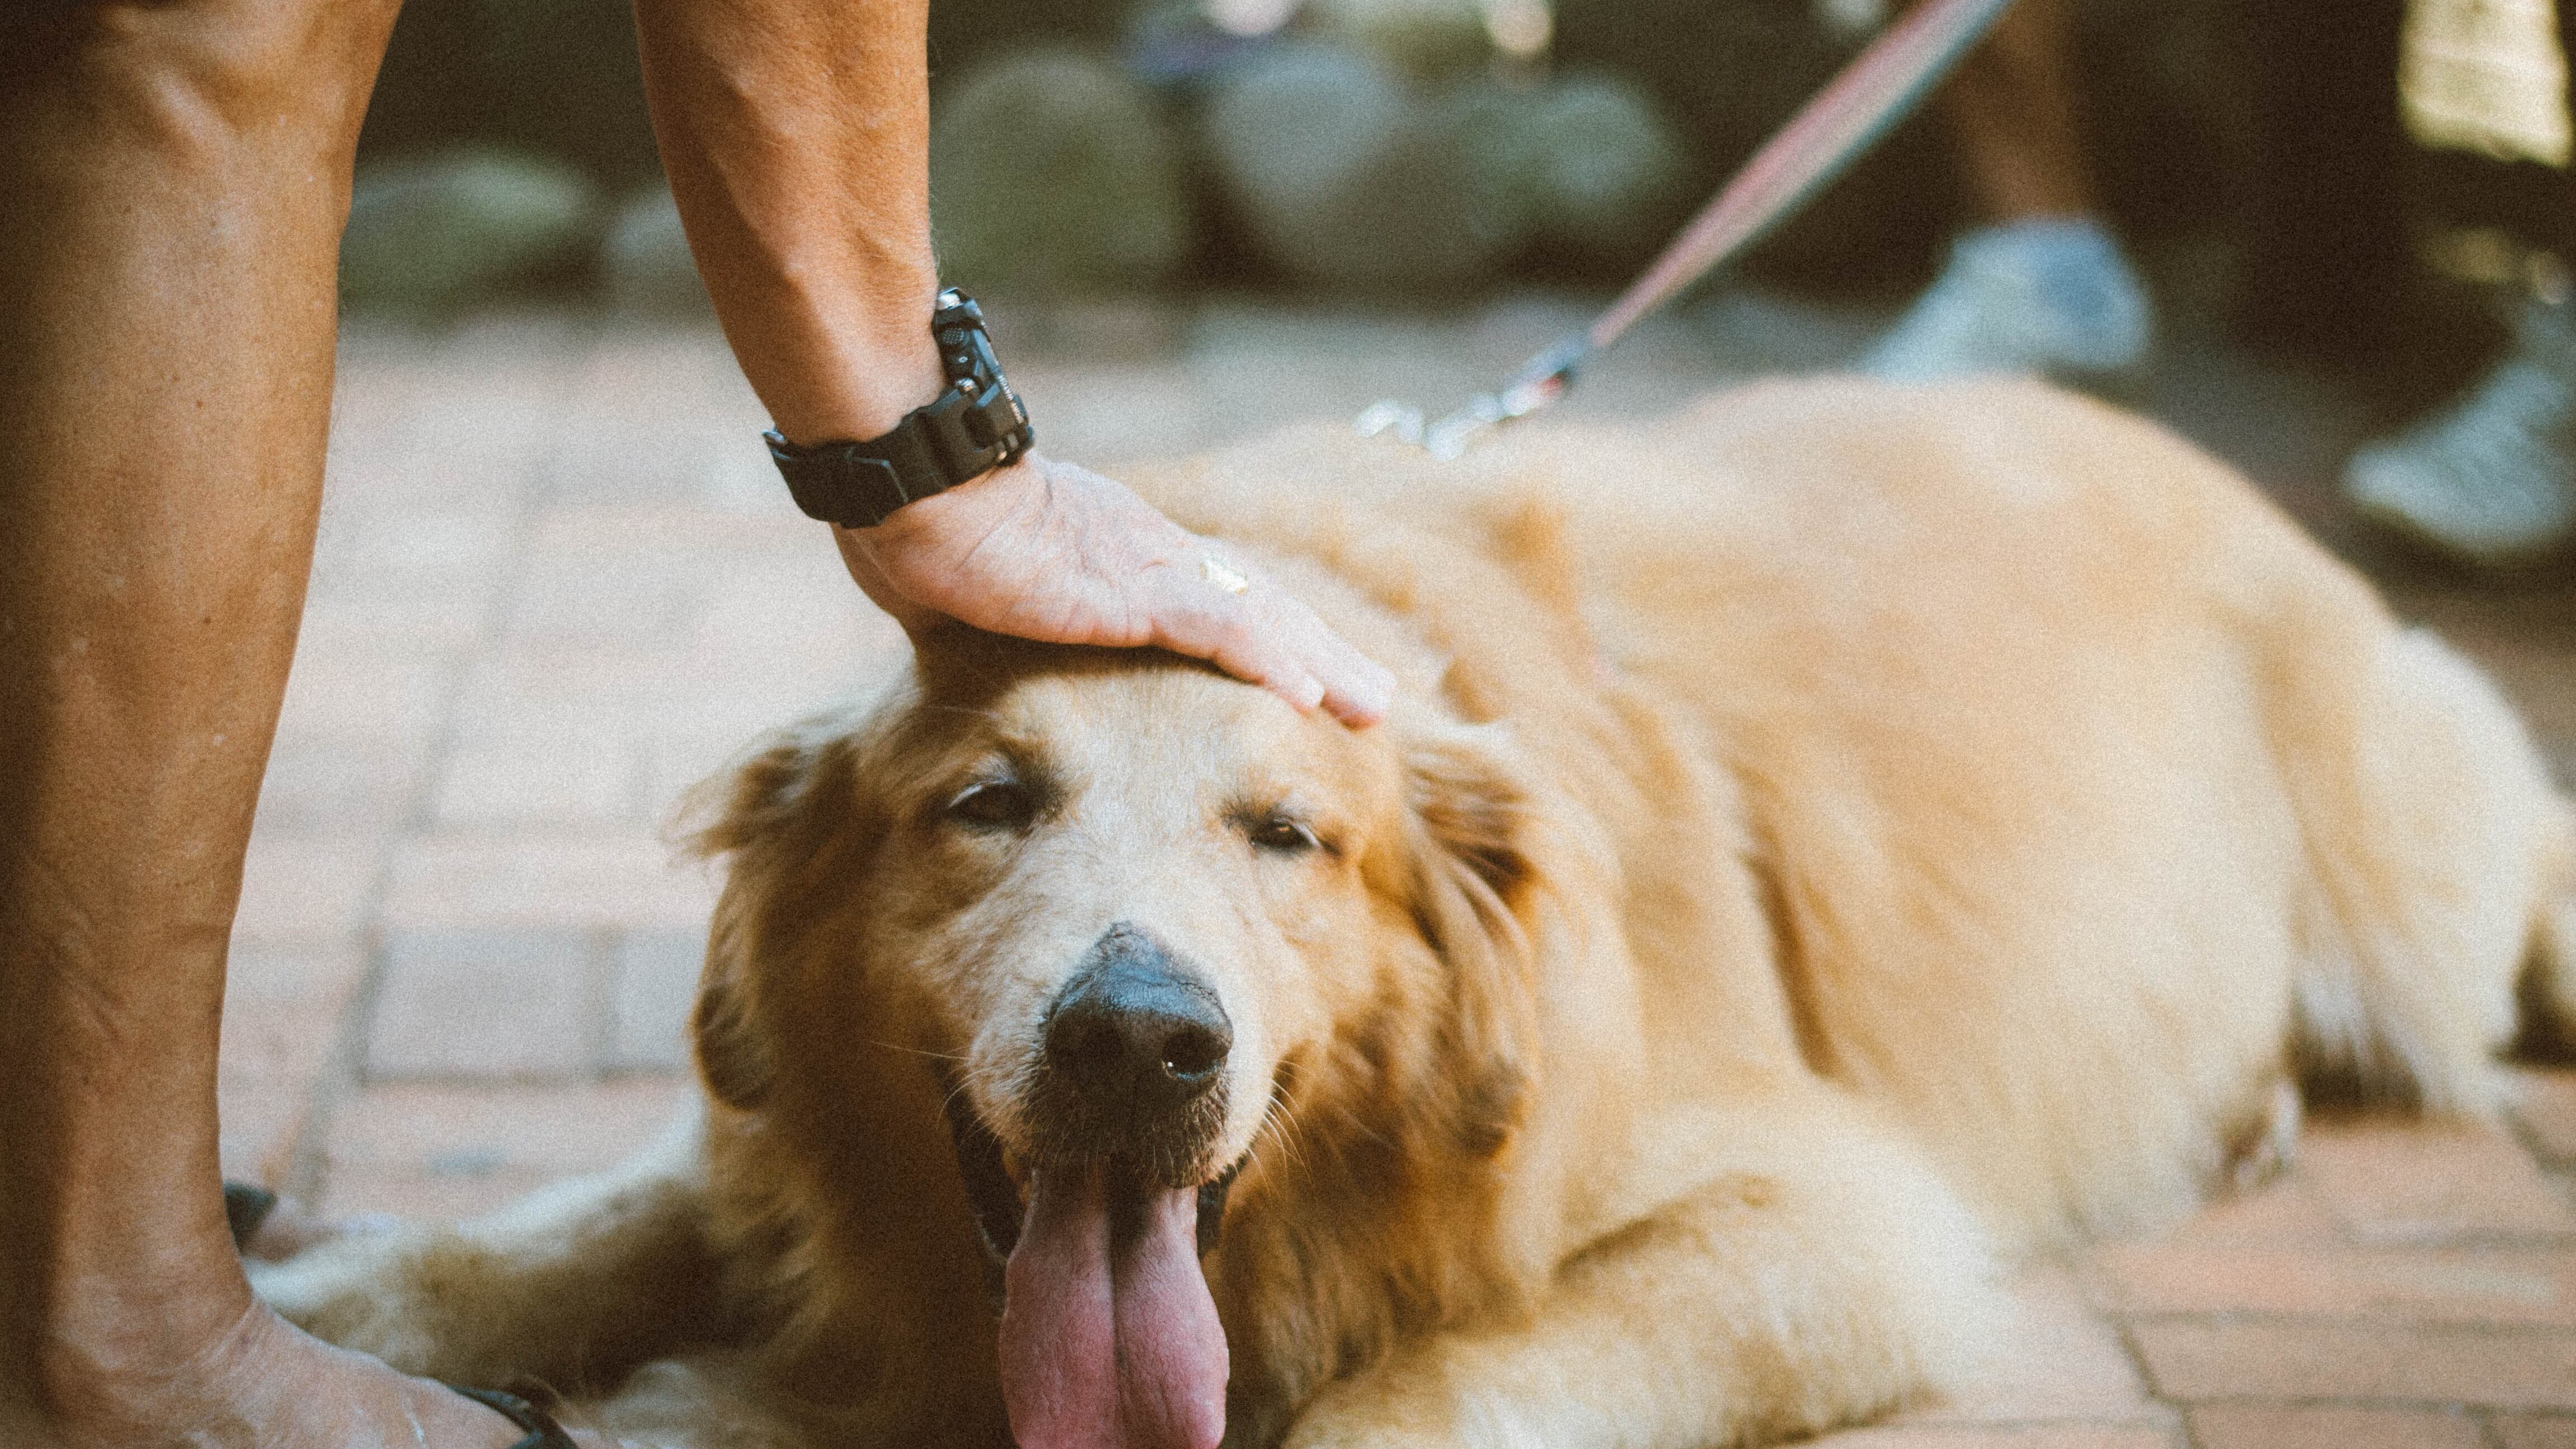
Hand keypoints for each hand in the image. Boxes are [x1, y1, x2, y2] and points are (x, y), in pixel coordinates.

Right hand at [832, 453, 1394, 726]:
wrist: (911, 481)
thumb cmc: (919, 527)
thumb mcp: (971, 592)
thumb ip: (992, 618)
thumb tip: (958, 641)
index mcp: (1121, 557)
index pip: (1219, 603)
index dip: (1273, 639)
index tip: (1315, 676)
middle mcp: (1151, 557)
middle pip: (1261, 609)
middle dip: (1324, 655)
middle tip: (1379, 701)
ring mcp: (1146, 570)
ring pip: (1259, 620)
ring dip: (1321, 665)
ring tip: (1373, 709)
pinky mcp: (1129, 591)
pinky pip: (1216, 629)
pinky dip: (1266, 660)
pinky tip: (1308, 697)